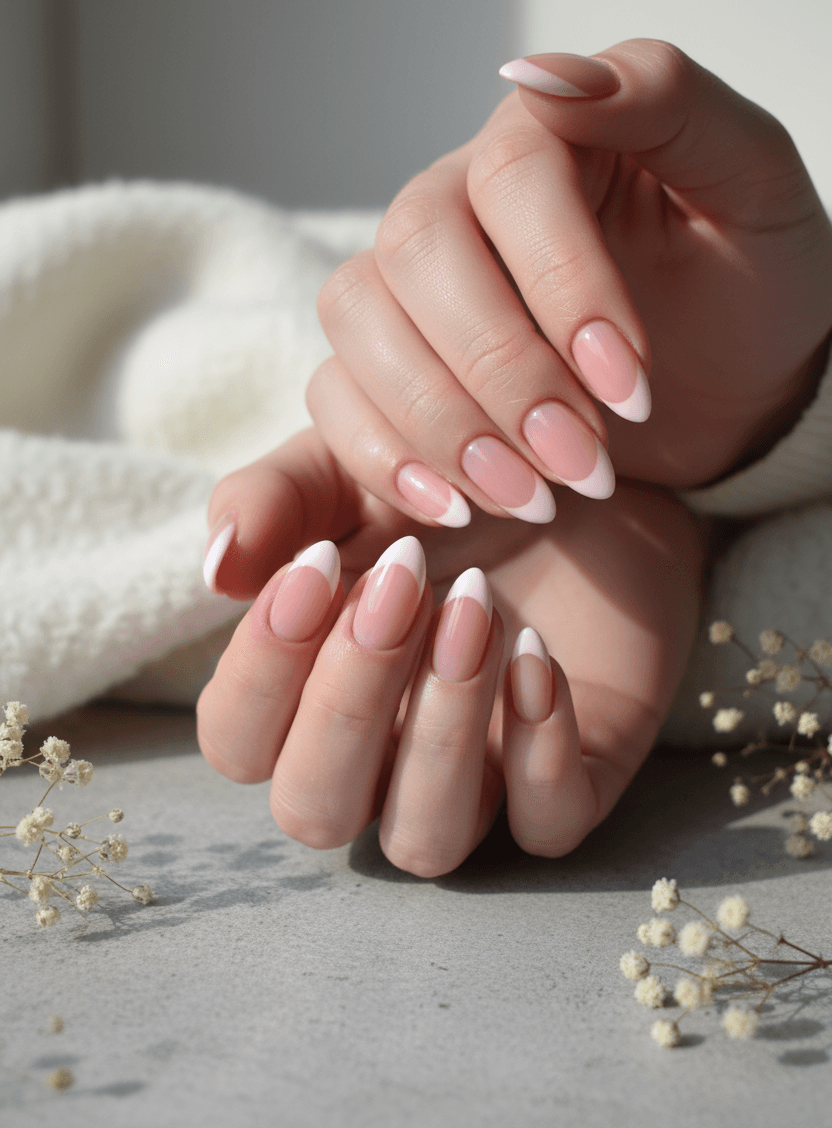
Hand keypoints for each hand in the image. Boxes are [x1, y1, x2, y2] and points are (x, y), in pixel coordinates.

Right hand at [197, 428, 702, 873]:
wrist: (562, 463)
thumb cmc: (433, 482)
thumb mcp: (344, 469)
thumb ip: (271, 503)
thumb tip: (217, 568)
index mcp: (304, 693)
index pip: (236, 743)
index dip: (260, 673)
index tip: (314, 565)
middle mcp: (377, 756)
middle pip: (315, 810)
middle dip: (349, 699)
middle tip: (404, 578)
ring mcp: (473, 776)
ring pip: (425, 840)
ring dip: (441, 732)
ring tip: (475, 609)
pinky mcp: (569, 776)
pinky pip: (547, 825)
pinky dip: (541, 751)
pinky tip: (534, 651)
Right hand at [306, 39, 831, 530]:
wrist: (732, 383)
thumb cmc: (748, 283)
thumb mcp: (751, 184)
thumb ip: (669, 102)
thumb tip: (550, 76)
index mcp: (544, 138)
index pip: (514, 176)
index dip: (563, 281)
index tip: (629, 386)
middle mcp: (457, 201)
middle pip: (417, 252)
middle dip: (500, 370)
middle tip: (583, 464)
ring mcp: (411, 287)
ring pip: (359, 320)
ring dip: (440, 420)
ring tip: (534, 496)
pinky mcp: (392, 367)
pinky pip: (336, 394)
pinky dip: (385, 455)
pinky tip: (458, 504)